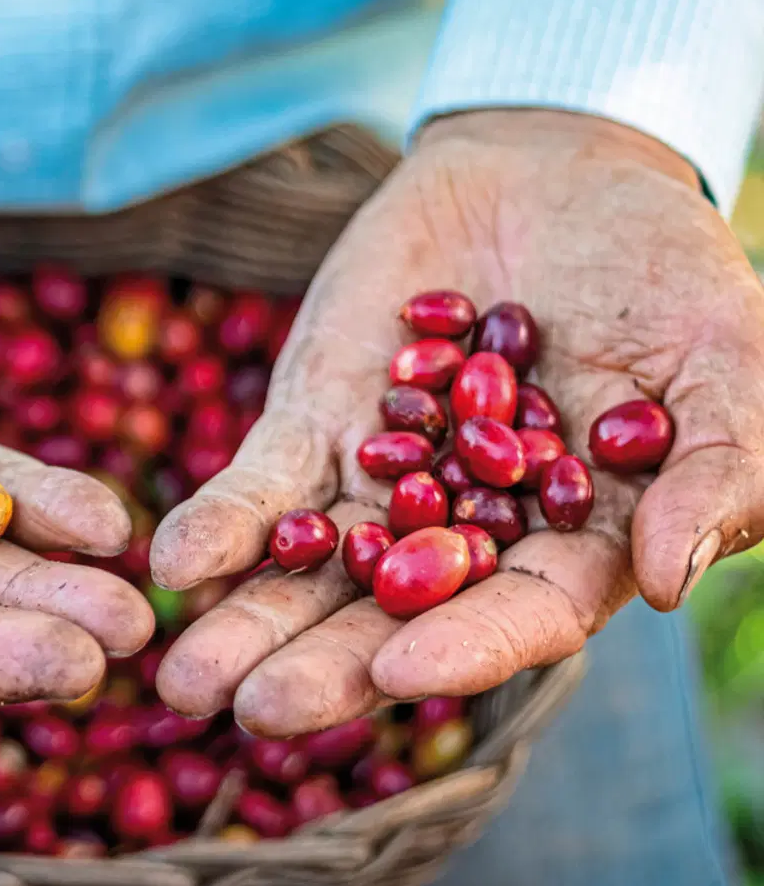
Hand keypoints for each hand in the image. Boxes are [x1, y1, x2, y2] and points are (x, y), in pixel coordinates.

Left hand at [150, 109, 763, 734]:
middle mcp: (463, 534)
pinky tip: (176, 561)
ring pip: (313, 571)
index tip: (401, 673)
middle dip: (324, 666)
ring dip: (250, 622)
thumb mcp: (725, 357)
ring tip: (184, 681)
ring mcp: (381, 482)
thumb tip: (670, 578)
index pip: (518, 615)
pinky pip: (266, 485)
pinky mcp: (317, 424)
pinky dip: (225, 523)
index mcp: (571, 544)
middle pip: (391, 617)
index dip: (466, 646)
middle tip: (254, 714)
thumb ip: (716, 469)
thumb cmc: (662, 270)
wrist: (554, 172)